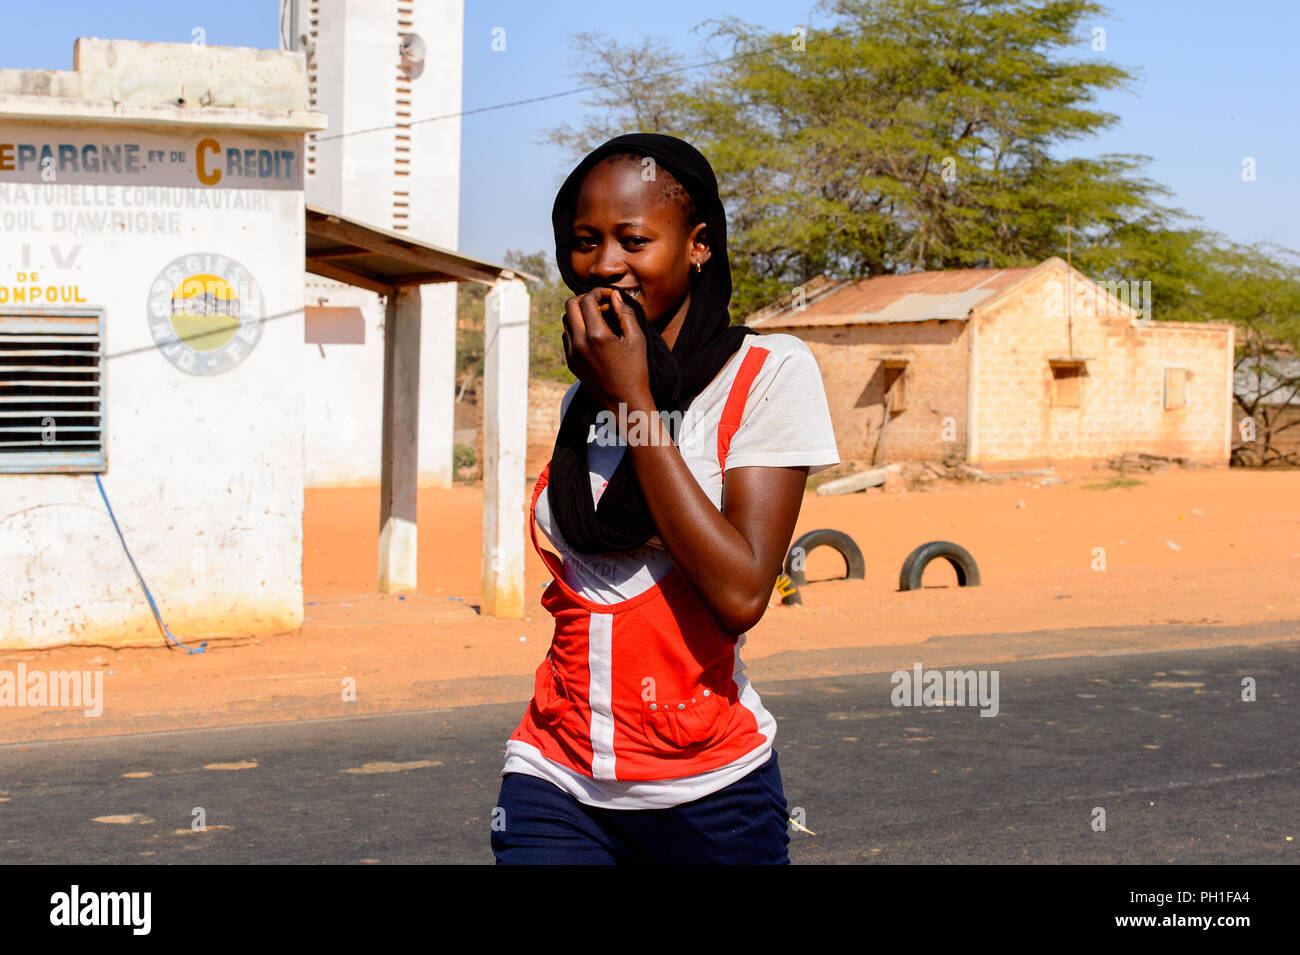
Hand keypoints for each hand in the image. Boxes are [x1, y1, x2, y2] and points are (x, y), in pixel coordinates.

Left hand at [561, 287, 651, 412]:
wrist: (624, 402)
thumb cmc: (636, 370)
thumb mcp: (637, 339)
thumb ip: (626, 313)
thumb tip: (615, 295)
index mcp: (596, 336)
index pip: (587, 300)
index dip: (599, 292)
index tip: (610, 296)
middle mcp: (579, 343)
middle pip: (570, 305)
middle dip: (585, 299)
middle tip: (601, 304)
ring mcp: (572, 353)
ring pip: (566, 320)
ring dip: (579, 313)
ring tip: (598, 318)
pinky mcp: (571, 362)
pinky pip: (567, 336)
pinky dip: (577, 328)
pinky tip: (594, 334)